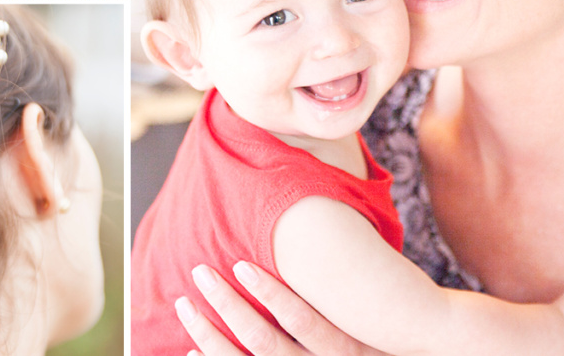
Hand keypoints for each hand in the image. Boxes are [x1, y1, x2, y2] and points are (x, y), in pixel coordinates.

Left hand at [180, 263, 381, 355]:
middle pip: (265, 342)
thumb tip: (326, 219)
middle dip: (228, 305)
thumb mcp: (376, 318)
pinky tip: (191, 349)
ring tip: (184, 304)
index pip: (303, 322)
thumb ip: (353, 288)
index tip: (240, 264)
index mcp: (349, 347)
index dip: (270, 295)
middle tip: (200, 272)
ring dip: (208, 335)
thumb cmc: (379, 338)